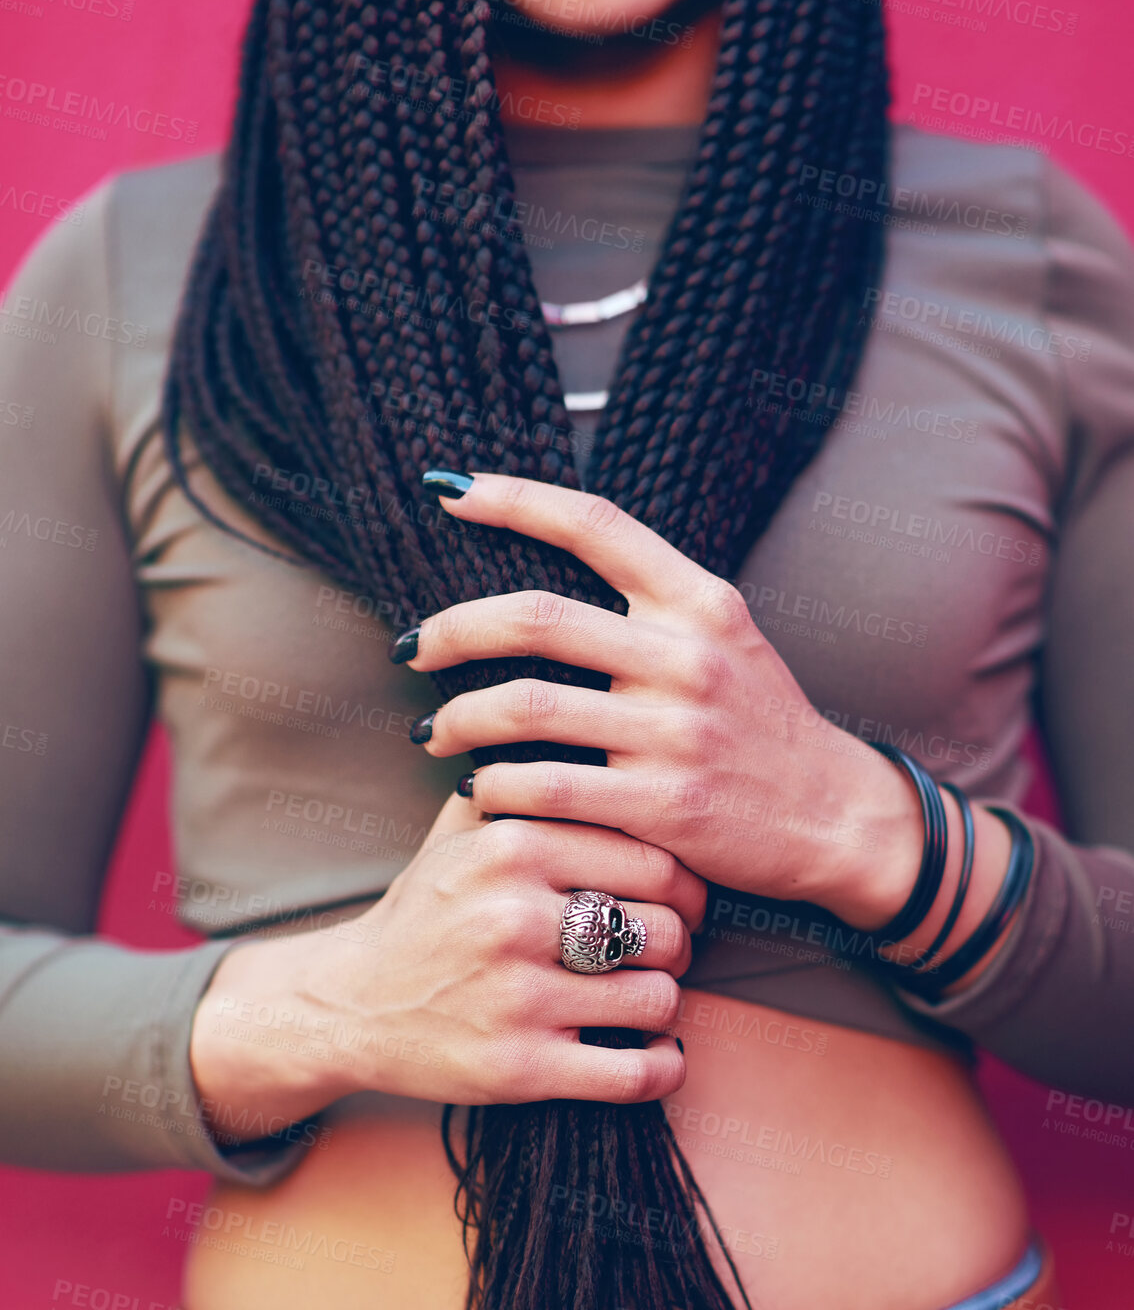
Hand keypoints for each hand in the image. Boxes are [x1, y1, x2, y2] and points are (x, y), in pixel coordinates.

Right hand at [189, 793, 705, 1132]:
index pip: (652, 857)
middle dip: (681, 942)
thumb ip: (523, 780)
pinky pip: (635, 1073)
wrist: (350, 1005)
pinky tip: (658, 1054)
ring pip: (658, 998)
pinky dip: (662, 1067)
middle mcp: (513, 917)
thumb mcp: (459, 830)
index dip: (686, 883)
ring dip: (665, 1002)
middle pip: (666, 927)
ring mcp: (517, 998)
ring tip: (648, 996)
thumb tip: (592, 722)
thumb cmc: (425, 912)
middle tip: (669, 949)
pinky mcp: (519, 1068)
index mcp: (510, 848)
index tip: (684, 898)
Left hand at [399, 473, 925, 927]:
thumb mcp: (726, 642)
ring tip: (432, 734)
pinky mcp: (664, 803)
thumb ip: (651, 608)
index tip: (449, 492)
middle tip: (413, 649)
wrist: (835, 817)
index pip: (595, 524)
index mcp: (700, 602)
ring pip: (526, 706)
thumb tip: (546, 583)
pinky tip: (479, 791)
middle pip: (535, 617)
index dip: (513, 498)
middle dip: (451, 630)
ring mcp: (676, 730)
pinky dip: (495, 787)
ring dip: (457, 720)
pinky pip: (547, 786)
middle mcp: (688, 655)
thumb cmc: (763, 728)